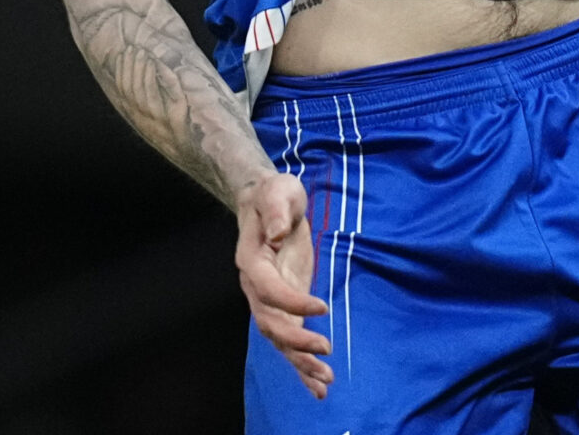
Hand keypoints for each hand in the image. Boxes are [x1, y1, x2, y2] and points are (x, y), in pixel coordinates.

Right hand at [235, 172, 331, 397]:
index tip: (323, 307)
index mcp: (251, 261)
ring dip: (300, 361)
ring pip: (279, 339)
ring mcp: (269, 300)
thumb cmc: (274, 194)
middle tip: (326, 349)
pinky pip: (289, 340)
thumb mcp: (278, 192)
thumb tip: (280, 234)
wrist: (267, 202)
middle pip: (270, 323)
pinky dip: (302, 364)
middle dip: (296, 341)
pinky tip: (319, 386)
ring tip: (325, 381)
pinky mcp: (285, 306)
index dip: (292, 302)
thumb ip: (277, 211)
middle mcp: (255, 286)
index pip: (268, 290)